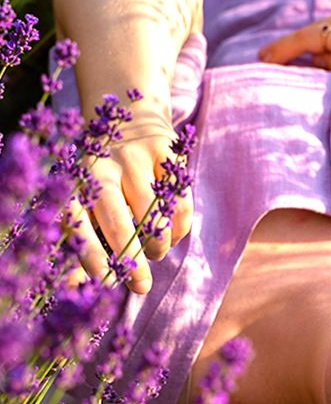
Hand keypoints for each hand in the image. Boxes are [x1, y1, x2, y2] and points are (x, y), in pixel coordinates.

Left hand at [68, 117, 192, 294]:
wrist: (128, 115)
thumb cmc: (103, 172)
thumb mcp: (86, 197)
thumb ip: (81, 238)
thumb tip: (78, 288)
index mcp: (75, 181)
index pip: (79, 226)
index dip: (92, 259)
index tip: (106, 284)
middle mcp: (101, 167)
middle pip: (120, 226)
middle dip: (133, 264)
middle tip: (142, 286)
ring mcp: (135, 157)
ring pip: (156, 219)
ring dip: (158, 247)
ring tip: (155, 252)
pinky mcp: (166, 151)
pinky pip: (181, 205)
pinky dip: (179, 229)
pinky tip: (172, 234)